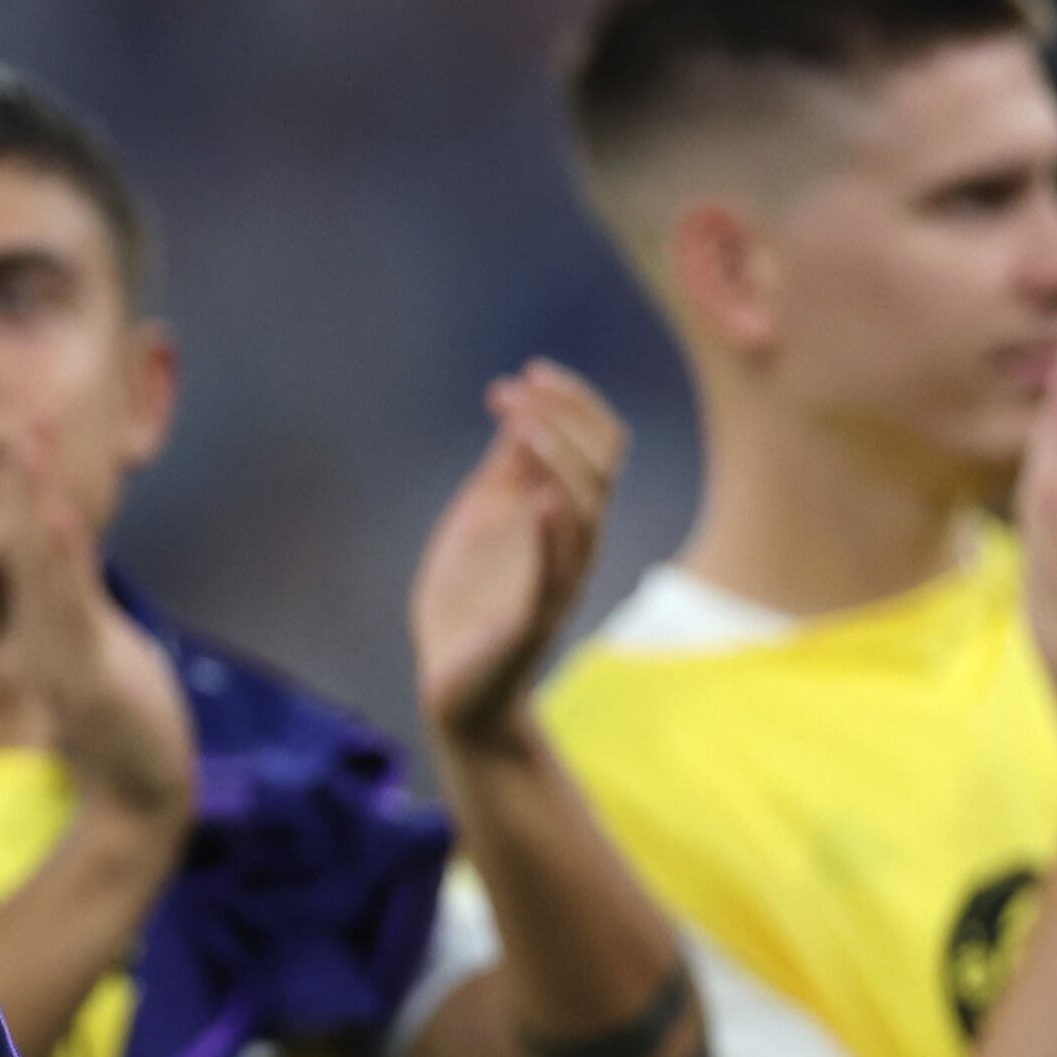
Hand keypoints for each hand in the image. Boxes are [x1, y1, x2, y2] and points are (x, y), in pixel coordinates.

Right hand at [7, 448, 193, 842]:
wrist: (141, 796)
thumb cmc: (125, 724)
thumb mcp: (100, 650)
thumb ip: (82, 607)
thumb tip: (76, 566)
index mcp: (51, 622)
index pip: (37, 543)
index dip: (34, 488)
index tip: (35, 429)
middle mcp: (46, 631)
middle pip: (30, 543)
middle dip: (30, 482)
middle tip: (28, 421)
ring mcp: (62, 653)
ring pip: (43, 569)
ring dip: (36, 507)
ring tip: (33, 452)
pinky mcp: (85, 678)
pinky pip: (70, 613)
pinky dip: (60, 565)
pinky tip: (56, 523)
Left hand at [415, 361, 626, 747]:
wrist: (455, 686)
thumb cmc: (472, 601)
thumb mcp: (485, 519)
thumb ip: (507, 471)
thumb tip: (522, 407)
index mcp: (564, 516)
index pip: (601, 446)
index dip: (573, 401)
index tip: (530, 369)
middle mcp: (573, 545)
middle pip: (601, 469)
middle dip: (562, 418)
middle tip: (512, 389)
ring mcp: (557, 582)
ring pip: (585, 514)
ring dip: (557, 462)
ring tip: (523, 425)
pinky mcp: (532, 621)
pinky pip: (554, 574)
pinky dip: (551, 533)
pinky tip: (540, 498)